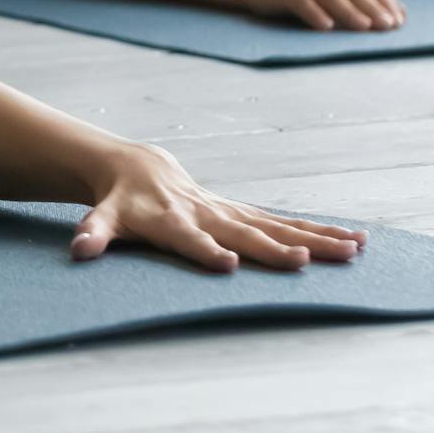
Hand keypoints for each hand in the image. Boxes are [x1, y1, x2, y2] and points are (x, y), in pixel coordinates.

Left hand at [72, 142, 366, 272]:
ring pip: (278, 226)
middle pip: (244, 232)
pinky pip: (286, 223)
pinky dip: (320, 230)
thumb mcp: (101, 217)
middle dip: (274, 248)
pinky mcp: (244, 212)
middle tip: (306, 261)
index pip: (189, 239)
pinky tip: (355, 240)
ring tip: (352, 250)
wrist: (136, 168)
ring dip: (316, 238)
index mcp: (170, 220)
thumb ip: (92, 233)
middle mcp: (206, 214)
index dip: (206, 251)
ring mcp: (230, 212)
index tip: (228, 264)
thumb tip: (78, 251)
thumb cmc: (118, 202)